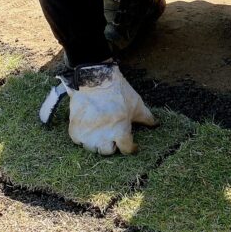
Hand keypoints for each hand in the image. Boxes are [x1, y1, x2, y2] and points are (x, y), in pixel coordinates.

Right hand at [39, 62, 156, 155]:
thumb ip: (146, 117)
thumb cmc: (118, 92)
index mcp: (120, 131)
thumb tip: (156, 124)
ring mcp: (87, 135)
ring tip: (101, 134)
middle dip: (113, 146)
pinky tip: (89, 130)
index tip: (132, 145)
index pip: (126, 149)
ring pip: (92, 148)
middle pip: (108, 152)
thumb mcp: (136, 104)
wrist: (95, 80)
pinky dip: (84, 138)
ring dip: (97, 143)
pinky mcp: (75, 131)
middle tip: (114, 137)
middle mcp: (103, 137)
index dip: (131, 148)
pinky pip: (79, 141)